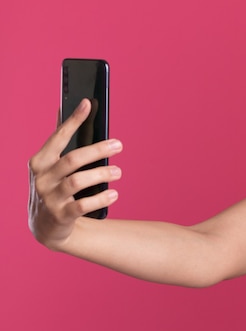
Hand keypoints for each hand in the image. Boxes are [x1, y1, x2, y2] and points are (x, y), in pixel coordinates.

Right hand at [28, 99, 122, 248]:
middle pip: (73, 159)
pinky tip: (114, 194)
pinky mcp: (60, 216)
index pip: (58, 137)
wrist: (46, 226)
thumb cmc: (54, 188)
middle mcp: (42, 178)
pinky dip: (101, 198)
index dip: (74, 120)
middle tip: (118, 145)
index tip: (88, 103)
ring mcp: (49, 198)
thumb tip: (63, 108)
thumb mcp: (52, 167)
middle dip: (97, 150)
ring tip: (118, 171)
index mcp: (40, 161)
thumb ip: (59, 142)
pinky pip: (82, 206)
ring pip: (78, 182)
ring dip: (101, 174)